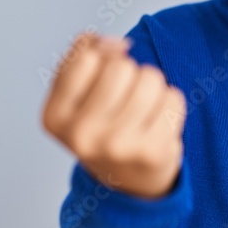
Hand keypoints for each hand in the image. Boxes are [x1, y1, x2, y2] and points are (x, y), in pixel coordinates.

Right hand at [41, 32, 187, 198]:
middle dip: (129, 72)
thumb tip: (119, 44)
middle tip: (126, 98)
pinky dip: (170, 104)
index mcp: (55, 117)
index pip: (86, 58)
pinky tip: (158, 124)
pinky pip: (173, 98)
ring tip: (143, 109)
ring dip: (152, 86)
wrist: (130, 183)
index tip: (103, 77)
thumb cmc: (103, 125)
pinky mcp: (152, 152)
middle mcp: (81, 136)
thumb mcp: (76, 93)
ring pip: (150, 78)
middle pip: (121, 66)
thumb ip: (84, 54)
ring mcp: (117, 147)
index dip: (102, 57)